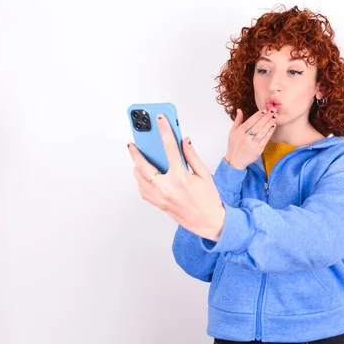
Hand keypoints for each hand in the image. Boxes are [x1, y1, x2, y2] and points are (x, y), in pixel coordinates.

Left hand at [128, 114, 225, 241]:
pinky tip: (145, 175)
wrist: (209, 222)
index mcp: (181, 177)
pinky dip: (141, 181)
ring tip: (139, 159)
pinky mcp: (159, 204)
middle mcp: (167, 187)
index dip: (165, 131)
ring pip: (139, 178)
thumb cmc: (209, 200)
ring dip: (137, 167)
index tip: (160, 120)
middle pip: (144, 165)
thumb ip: (192, 156)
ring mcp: (160, 197)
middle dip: (136, 152)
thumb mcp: (204, 175)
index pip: (170, 148)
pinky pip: (143, 190)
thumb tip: (184, 141)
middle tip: (133, 143)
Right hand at [224, 109, 276, 169]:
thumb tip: (239, 110)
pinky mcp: (258, 150)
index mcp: (240, 132)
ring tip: (274, 117)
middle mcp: (246, 137)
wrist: (235, 160)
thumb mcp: (232, 132)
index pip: (250, 121)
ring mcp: (252, 144)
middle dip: (266, 117)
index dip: (258, 115)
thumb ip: (237, 120)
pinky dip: (270, 133)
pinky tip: (273, 127)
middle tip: (272, 111)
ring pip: (262, 132)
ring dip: (269, 124)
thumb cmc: (234, 145)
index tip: (264, 110)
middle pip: (257, 126)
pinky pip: (265, 140)